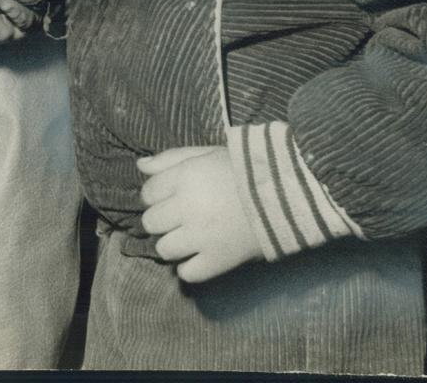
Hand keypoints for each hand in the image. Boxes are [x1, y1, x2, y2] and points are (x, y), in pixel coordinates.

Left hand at [139, 146, 262, 282]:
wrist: (285, 194)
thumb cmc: (242, 170)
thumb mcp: (206, 154)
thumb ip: (171, 158)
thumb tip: (141, 166)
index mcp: (184, 179)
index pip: (148, 193)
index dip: (156, 195)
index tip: (170, 195)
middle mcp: (187, 208)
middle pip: (151, 222)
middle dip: (161, 219)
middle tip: (178, 217)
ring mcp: (201, 237)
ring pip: (164, 249)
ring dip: (172, 243)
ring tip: (188, 237)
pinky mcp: (218, 260)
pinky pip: (187, 273)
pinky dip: (189, 267)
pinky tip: (198, 255)